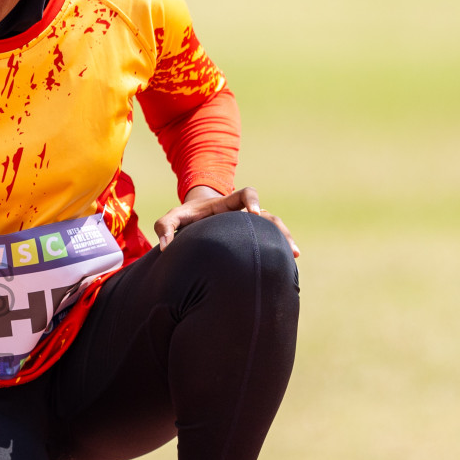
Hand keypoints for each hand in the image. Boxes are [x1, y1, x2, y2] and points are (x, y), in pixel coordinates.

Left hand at [154, 186, 298, 257]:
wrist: (196, 218)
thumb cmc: (184, 218)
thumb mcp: (170, 219)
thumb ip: (165, 228)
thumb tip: (165, 248)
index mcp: (227, 203)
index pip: (246, 193)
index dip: (252, 200)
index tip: (253, 213)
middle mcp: (245, 213)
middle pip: (268, 215)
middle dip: (278, 228)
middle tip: (286, 244)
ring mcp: (251, 226)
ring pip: (275, 229)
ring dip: (285, 239)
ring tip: (294, 255)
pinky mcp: (253, 238)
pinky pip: (270, 242)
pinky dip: (279, 250)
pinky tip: (288, 266)